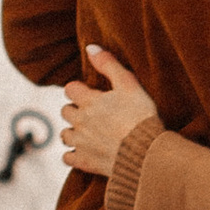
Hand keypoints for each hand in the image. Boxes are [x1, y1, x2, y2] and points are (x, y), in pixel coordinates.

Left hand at [60, 46, 156, 180]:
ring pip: (64, 135)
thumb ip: (108, 64)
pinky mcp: (84, 162)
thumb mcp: (129, 84)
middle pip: (65, 112)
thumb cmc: (141, 116)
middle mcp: (80, 121)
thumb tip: (90, 47)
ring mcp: (81, 143)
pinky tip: (84, 152)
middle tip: (90, 113)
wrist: (145, 153)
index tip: (89, 94)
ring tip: (87, 133)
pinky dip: (73, 155)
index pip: (70, 89)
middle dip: (75, 110)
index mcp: (89, 101)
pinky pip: (68, 158)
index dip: (78, 90)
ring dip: (72, 132)